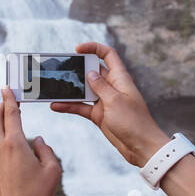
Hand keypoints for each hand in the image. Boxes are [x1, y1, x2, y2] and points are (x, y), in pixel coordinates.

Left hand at [0, 86, 61, 195]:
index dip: (9, 97)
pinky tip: (13, 140)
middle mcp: (0, 147)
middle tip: (9, 97)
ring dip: (1, 120)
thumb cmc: (36, 195)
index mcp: (14, 143)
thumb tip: (38, 140)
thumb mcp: (52, 170)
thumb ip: (47, 150)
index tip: (7, 86)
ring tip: (12, 115)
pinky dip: (2, 135)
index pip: (10, 112)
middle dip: (1, 104)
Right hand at [50, 41, 169, 166]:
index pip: (108, 55)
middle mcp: (112, 87)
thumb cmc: (134, 122)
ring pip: (84, 90)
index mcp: (120, 78)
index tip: (77, 49)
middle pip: (92, 71)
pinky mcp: (99, 115)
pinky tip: (56, 105)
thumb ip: (100, 85)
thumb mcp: (115, 101)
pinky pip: (81, 106)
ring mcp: (104, 101)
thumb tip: (90, 72)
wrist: (141, 147)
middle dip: (77, 68)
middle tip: (60, 69)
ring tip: (53, 87)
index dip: (94, 48)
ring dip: (70, 89)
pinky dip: (69, 106)